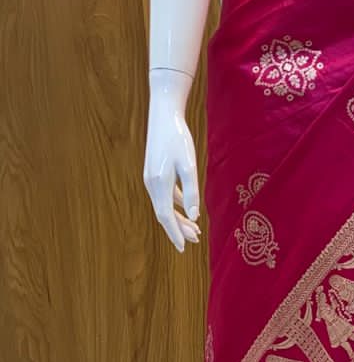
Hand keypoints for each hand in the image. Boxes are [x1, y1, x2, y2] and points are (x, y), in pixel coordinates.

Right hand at [143, 69, 201, 251]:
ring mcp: (151, 178)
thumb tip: (193, 216)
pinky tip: (187, 209)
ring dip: (179, 218)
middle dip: (179, 229)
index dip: (174, 233)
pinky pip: (165, 195)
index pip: (166, 216)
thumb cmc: (178, 138)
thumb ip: (191, 191)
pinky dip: (176, 204)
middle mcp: (151, 184)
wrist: (163, 114)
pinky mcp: (155, 172)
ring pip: (164, 205)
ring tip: (194, 230)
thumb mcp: (189, 165)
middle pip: (165, 213)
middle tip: (194, 241)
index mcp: (159, 184)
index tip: (183, 247)